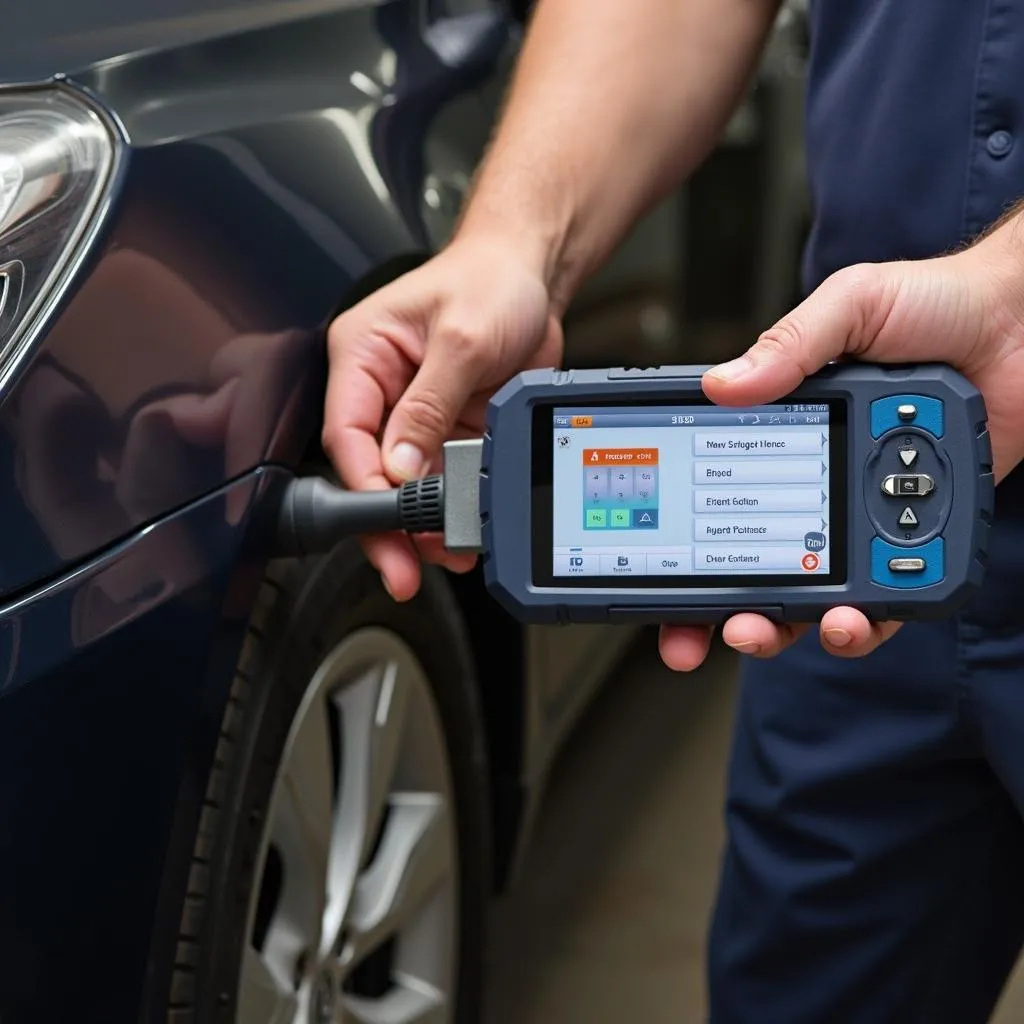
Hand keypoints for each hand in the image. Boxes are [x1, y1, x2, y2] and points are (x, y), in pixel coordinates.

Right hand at [323, 237, 563, 599]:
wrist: (535, 274)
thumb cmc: (491, 280)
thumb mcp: (461, 339)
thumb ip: (429, 405)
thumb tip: (402, 465)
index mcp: (363, 355)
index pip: (348, 433)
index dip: (364, 484)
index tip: (385, 519)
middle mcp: (383, 388)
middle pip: (372, 469)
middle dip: (389, 521)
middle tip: (403, 566)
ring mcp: (416, 412)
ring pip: (409, 482)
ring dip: (428, 520)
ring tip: (448, 549)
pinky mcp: (449, 427)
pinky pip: (446, 475)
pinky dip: (457, 504)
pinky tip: (468, 525)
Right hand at [660, 217, 1023, 671]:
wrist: (1021, 319)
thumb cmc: (934, 305)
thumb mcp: (848, 308)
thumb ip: (789, 346)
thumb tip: (721, 385)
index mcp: (780, 441)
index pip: (715, 506)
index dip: (683, 555)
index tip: (652, 588)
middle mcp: (814, 488)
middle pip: (754, 571)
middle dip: (724, 615)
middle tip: (710, 633)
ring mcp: (864, 518)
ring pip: (815, 598)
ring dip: (794, 629)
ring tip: (790, 627)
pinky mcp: (918, 538)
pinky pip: (888, 599)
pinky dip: (869, 622)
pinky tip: (858, 618)